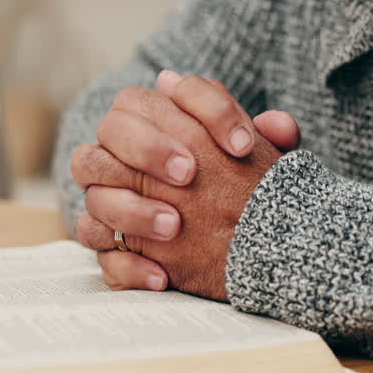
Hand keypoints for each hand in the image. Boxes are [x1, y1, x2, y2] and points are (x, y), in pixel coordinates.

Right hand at [71, 71, 296, 298]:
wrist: (240, 242)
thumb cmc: (241, 186)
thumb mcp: (262, 164)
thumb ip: (272, 141)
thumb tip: (277, 125)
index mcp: (153, 122)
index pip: (156, 96)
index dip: (199, 112)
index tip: (242, 145)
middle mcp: (121, 156)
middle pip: (110, 130)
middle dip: (147, 149)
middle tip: (189, 173)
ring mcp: (108, 202)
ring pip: (94, 194)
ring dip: (133, 210)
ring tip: (174, 226)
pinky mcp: (111, 249)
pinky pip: (102, 257)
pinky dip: (129, 267)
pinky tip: (162, 277)